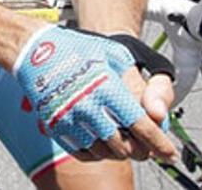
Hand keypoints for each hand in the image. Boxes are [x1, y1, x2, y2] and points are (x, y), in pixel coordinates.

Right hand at [11, 26, 176, 161]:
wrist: (33, 49)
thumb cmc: (76, 48)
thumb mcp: (116, 54)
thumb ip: (141, 84)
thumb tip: (157, 113)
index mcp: (106, 87)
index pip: (141, 126)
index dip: (159, 144)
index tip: (168, 153)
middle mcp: (87, 106)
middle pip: (123, 146)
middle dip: (139, 150)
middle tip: (143, 145)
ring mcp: (68, 118)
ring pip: (102, 152)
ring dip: (116, 152)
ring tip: (121, 141)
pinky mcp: (54, 125)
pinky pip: (80, 152)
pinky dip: (95, 153)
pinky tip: (101, 142)